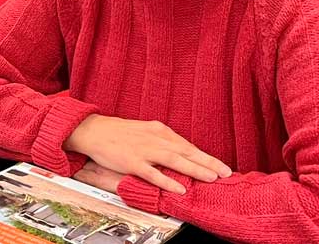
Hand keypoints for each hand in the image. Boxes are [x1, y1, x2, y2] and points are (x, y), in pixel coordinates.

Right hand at [63, 115, 231, 193]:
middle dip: (208, 162)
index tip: (221, 166)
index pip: (187, 145)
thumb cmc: (118, 132)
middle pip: (186, 151)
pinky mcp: (131, 161)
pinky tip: (178, 188)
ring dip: (194, 169)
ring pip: (174, 160)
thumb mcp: (144, 131)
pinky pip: (152, 173)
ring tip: (210, 178)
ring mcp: (143, 150)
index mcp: (159, 130)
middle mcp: (154, 138)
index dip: (205, 156)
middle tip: (225, 172)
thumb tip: (181, 154)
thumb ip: (162, 142)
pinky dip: (166, 180)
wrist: (92, 130)